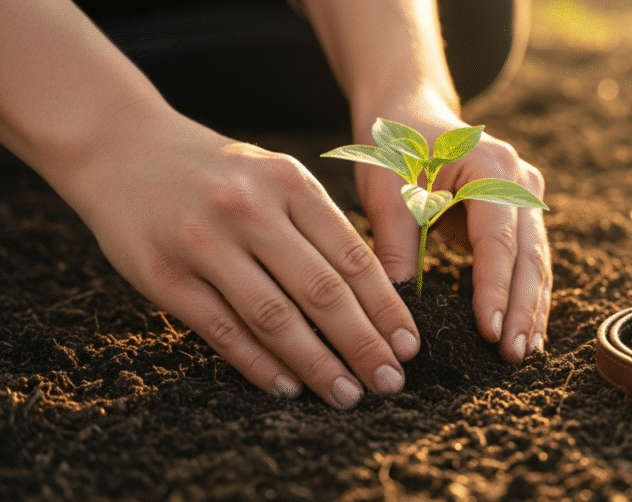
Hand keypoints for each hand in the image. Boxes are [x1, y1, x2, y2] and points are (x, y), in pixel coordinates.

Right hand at [67, 108, 418, 408]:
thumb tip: (374, 298)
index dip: (386, 309)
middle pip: (321, 292)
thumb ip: (319, 227)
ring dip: (317, 364)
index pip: (353, 258)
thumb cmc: (217, 172)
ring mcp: (204, 243)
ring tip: (346, 395)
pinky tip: (287, 388)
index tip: (409, 347)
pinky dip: (258, 364)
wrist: (121, 147)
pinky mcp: (162, 274)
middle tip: (389, 383)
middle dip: (363, 344)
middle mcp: (251, 211)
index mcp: (290, 184)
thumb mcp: (276, 177)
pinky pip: (221, 330)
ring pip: (274, 317)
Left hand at [352, 107, 550, 363]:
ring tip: (526, 353)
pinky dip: (527, 297)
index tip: (490, 331)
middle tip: (514, 355)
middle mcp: (519, 180)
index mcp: (490, 166)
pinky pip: (528, 261)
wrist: (411, 116)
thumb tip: (398, 299)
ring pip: (536, 262)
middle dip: (523, 308)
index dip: (495, 287)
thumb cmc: (395, 149)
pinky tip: (528, 333)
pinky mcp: (521, 215)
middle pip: (528, 254)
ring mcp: (526, 196)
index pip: (498, 238)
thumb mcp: (386, 186)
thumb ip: (395, 239)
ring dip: (532, 309)